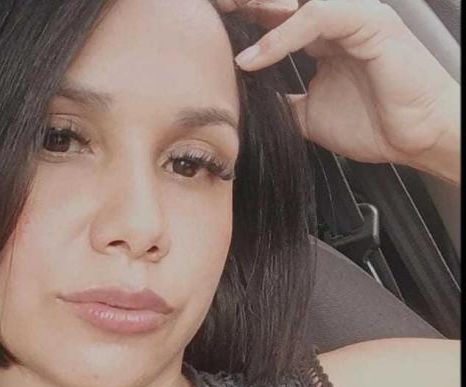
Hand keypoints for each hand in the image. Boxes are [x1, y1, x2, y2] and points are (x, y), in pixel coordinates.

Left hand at [217, 0, 459, 183]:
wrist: (416, 139)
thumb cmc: (374, 124)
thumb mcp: (307, 115)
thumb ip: (279, 100)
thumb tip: (247, 104)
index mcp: (321, 36)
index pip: (273, 17)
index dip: (239, 19)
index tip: (205, 28)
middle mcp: (334, 20)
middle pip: (280, 1)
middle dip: (241, 4)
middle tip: (205, 11)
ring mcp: (353, 16)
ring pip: (296, 0)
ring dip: (256, 8)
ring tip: (219, 20)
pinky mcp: (370, 22)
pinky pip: (318, 17)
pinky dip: (282, 36)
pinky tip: (254, 58)